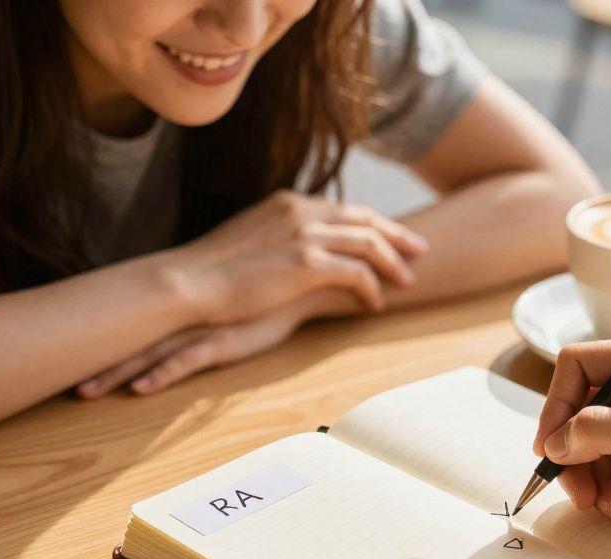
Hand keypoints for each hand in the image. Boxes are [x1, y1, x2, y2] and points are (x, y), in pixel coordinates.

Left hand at [77, 289, 358, 397]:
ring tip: (85, 392)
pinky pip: (188, 362)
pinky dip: (162, 375)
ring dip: (116, 373)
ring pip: (149, 354)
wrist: (307, 279)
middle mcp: (183, 317)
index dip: (97, 339)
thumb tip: (181, 319)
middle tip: (54, 379)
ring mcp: (202, 330)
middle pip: (128, 340)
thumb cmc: (268, 290)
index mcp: (180, 308)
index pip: (130, 324)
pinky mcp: (226, 342)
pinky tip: (140, 391)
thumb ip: (205, 309)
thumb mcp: (230, 303)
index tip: (62, 353)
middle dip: (92, 359)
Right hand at [178, 191, 427, 323]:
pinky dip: (371, 288)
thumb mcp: (249, 240)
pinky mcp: (305, 265)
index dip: (375, 223)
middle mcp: (300, 212)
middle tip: (421, 251)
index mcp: (288, 202)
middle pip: (365, 219)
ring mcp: (304, 236)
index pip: (345, 208)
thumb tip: (292, 250)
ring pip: (367, 243)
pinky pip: (355, 274)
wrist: (190, 282)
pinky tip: (375, 304)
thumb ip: (277, 237)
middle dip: (397, 235)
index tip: (395, 236)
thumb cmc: (212, 271)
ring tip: (407, 282)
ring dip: (392, 263)